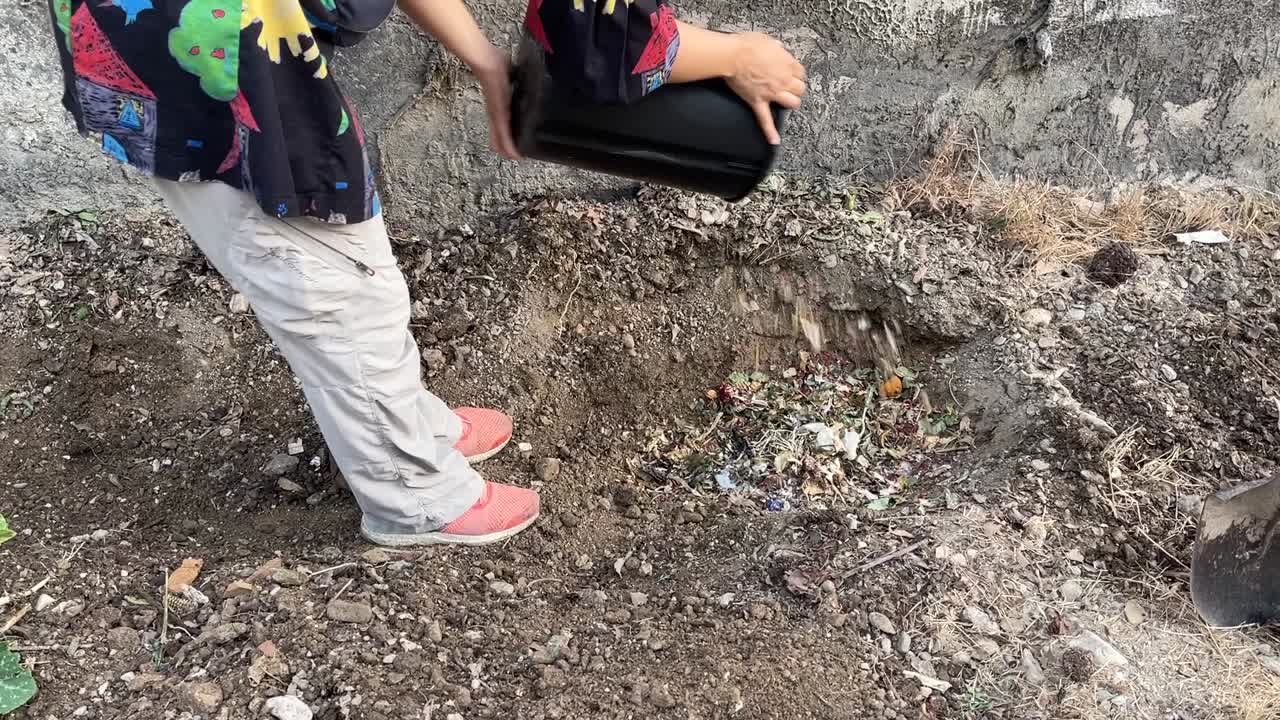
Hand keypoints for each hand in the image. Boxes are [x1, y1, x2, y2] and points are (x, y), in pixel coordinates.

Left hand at [469, 45, 520, 159]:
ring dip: (507, 148)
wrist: (486, 62)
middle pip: (499, 132)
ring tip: (514, 158)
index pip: (502, 121)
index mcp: (499, 102)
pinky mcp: (499, 114)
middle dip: (506, 143)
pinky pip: (504, 134)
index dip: (505, 131)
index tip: (511, 140)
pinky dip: (508, 145)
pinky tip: (513, 154)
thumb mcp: (509, 69)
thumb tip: (517, 67)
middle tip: (513, 155)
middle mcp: (496, 110)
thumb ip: (514, 73)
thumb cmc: (496, 61)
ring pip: (501, 137)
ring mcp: (497, 113)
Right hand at [724, 32, 805, 144]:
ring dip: (791, 103)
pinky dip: (770, 132)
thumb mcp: (768, 40)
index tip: (793, 73)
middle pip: (800, 89)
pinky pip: (765, 120)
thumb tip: (779, 49)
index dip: (797, 73)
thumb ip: (777, 48)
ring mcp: (772, 93)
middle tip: (791, 87)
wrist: (732, 56)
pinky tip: (774, 141)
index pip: (801, 72)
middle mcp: (783, 80)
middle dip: (797, 88)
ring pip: (792, 103)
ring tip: (787, 103)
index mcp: (787, 64)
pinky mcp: (758, 101)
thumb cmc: (747, 45)